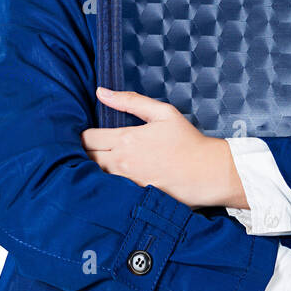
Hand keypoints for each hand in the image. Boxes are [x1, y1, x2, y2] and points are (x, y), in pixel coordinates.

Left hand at [81, 87, 236, 208]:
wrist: (207, 173)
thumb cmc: (187, 141)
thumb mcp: (163, 113)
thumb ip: (130, 100)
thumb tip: (101, 92)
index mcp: (125, 139)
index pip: (86, 138)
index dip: (83, 135)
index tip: (90, 134)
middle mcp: (121, 163)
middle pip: (84, 158)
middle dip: (84, 152)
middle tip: (91, 148)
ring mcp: (125, 183)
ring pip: (92, 176)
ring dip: (91, 169)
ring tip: (99, 162)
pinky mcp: (132, 198)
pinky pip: (108, 190)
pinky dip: (104, 184)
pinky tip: (109, 179)